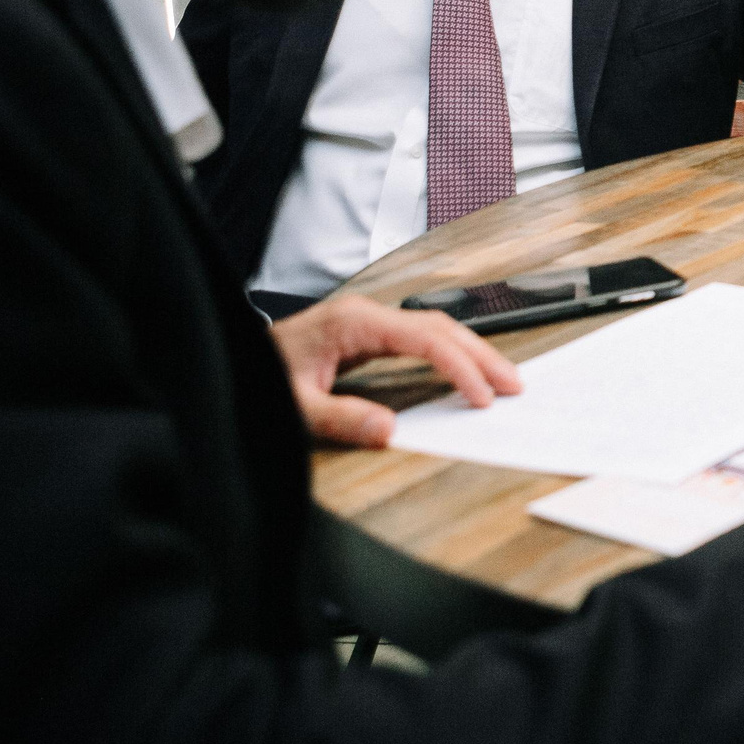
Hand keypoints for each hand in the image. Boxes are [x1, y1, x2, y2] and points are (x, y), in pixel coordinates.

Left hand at [270, 293, 520, 447]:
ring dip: (471, 351)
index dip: (459, 367)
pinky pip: (421, 336)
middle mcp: (366, 314)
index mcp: (354, 323)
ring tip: (501, 379)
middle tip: (513, 385)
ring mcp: (369, 320)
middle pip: (441, 326)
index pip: (425, 338)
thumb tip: (389, 430)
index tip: (481, 396)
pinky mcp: (368, 332)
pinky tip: (465, 370)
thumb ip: (340, 418)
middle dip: (481, 355)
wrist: (230, 360)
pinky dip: (450, 352)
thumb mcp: (294, 407)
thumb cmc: (259, 376)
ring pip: (436, 327)